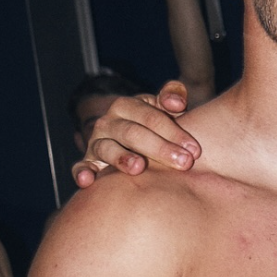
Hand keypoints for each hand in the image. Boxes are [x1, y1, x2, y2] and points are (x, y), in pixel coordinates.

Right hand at [72, 81, 199, 187]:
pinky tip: (87, 181)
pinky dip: (81, 173)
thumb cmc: (159, 126)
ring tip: (139, 168)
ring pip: (107, 148)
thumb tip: (177, 103)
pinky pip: (81, 166)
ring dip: (122, 158)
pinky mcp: (89, 162)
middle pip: (133, 134)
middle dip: (159, 148)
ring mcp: (97, 142)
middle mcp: (108, 122)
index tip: (194, 150)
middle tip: (184, 163)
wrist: (138, 140)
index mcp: (127, 106)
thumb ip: (173, 95)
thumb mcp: (166, 108)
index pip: (151, 117)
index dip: (174, 132)